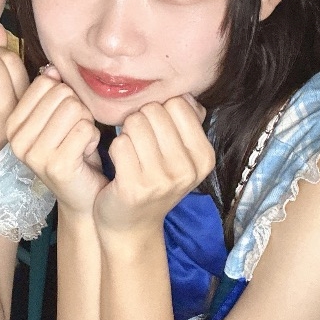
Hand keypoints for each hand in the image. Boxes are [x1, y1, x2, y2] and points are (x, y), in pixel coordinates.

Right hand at [7, 65, 106, 215]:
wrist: (82, 195)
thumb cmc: (72, 151)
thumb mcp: (57, 117)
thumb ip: (51, 92)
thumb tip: (51, 69)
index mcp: (12, 124)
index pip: (46, 83)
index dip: (65, 97)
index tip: (63, 121)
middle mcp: (17, 139)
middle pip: (62, 94)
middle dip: (78, 111)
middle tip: (74, 135)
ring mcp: (34, 154)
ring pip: (75, 109)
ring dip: (86, 125)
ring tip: (78, 144)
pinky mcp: (56, 165)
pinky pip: (86, 128)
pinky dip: (93, 139)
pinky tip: (84, 155)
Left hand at [94, 96, 214, 233]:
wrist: (132, 227)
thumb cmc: (154, 181)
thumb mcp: (181, 155)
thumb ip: (187, 122)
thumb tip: (186, 92)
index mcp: (204, 157)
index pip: (178, 104)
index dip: (160, 111)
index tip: (156, 132)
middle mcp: (187, 170)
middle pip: (154, 111)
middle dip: (141, 121)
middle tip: (139, 144)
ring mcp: (161, 181)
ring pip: (134, 124)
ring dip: (126, 135)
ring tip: (131, 154)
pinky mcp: (134, 188)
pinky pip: (119, 144)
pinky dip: (115, 150)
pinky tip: (120, 166)